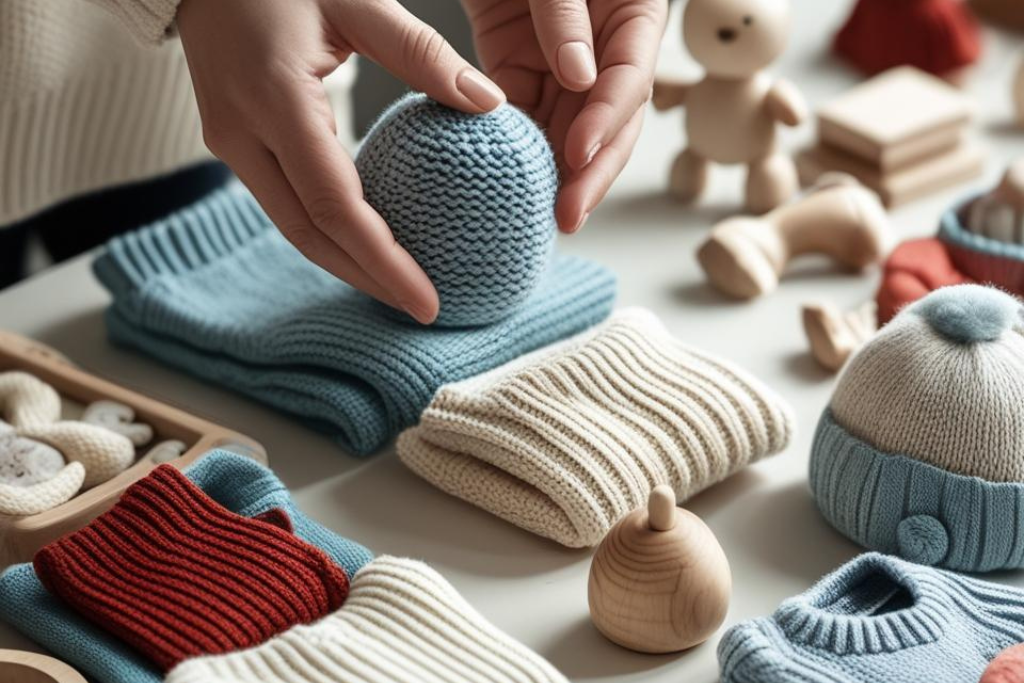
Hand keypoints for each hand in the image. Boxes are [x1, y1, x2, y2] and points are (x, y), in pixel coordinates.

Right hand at [176, 0, 506, 323]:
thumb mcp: (357, 0)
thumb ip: (423, 54)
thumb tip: (489, 104)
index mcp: (275, 100)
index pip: (336, 207)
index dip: (383, 262)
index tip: (428, 299)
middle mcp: (243, 134)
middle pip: (309, 234)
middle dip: (367, 279)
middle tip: (421, 308)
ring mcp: (230, 142)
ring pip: (293, 225)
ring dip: (346, 262)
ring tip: (401, 286)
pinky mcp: (233, 141)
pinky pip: (285, 201)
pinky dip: (328, 230)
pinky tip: (366, 241)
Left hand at [463, 0, 667, 232]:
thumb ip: (565, 13)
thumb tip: (578, 76)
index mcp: (635, 19)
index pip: (629, 82)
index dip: (606, 122)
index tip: (577, 155)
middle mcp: (605, 51)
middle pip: (608, 123)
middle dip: (589, 172)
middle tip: (566, 215)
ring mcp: (563, 65)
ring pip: (568, 131)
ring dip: (556, 174)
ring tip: (540, 215)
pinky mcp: (520, 70)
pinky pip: (524, 117)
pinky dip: (518, 150)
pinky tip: (509, 181)